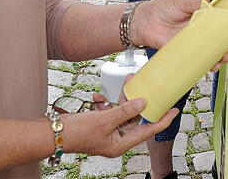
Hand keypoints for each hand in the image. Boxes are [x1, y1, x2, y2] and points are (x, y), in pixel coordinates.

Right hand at [62, 91, 176, 156]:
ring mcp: (107, 132)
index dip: (162, 120)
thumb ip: (125, 110)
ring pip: (122, 112)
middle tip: (145, 88)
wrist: (53, 133)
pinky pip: (108, 112)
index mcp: (121, 144)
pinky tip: (98, 99)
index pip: (148, 130)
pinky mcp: (99, 124)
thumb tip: (143, 102)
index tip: (174, 110)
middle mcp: (116, 139)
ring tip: (123, 84)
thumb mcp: (105, 120)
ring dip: (120, 99)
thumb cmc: (77, 133)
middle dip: (138, 102)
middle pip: (135, 119)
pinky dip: (105, 103)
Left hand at [129, 0, 227, 70]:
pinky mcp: (185, 53)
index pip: (223, 25)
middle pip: (222, 42)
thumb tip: (209, 1)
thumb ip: (195, 3)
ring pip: (213, 53)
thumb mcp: (180, 2)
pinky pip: (199, 62)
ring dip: (224, 56)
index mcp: (202, 18)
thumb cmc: (161, 8)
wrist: (143, 21)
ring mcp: (194, 44)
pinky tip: (215, 65)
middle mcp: (200, 33)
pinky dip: (208, 65)